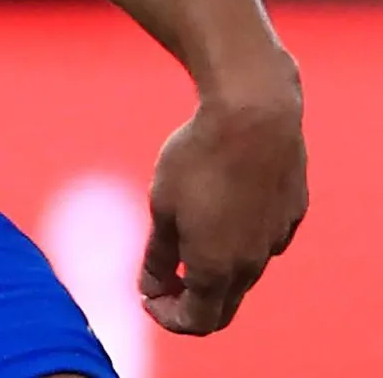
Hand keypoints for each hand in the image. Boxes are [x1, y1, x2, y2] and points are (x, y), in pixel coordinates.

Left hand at [140, 76, 307, 333]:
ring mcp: (276, 241)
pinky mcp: (290, 216)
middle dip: (190, 303)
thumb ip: (158, 256)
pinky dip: (237, 242)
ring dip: (213, 270)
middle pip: (222, 306)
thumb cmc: (197, 159)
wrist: (253, 116)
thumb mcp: (162, 206)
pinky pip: (262, 243)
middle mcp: (252, 264)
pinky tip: (218, 208)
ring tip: (184, 236)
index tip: (147, 294)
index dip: (167, 317)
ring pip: (243, 275)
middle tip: (163, 279)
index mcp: (216, 268)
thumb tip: (153, 289)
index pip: (196, 322)